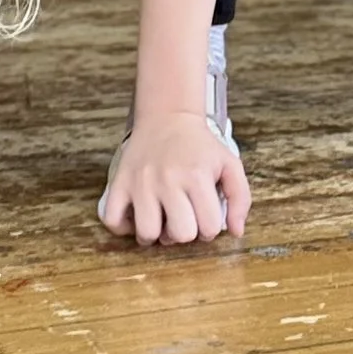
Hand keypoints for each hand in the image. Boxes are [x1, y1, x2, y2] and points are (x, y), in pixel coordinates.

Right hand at [99, 111, 249, 246]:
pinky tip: (136, 217)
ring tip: (160, 220)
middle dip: (184, 233)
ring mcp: (141, 182)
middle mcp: (168, 180)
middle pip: (179, 235)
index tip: (204, 216)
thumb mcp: (230, 165)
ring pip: (146, 233)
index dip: (208, 229)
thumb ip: (240, 199)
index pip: (207, 228)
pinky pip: (112, 219)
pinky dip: (123, 227)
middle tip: (183, 218)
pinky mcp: (120, 182)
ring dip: (155, 234)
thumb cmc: (200, 148)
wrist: (167, 118)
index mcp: (197, 176)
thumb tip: (236, 232)